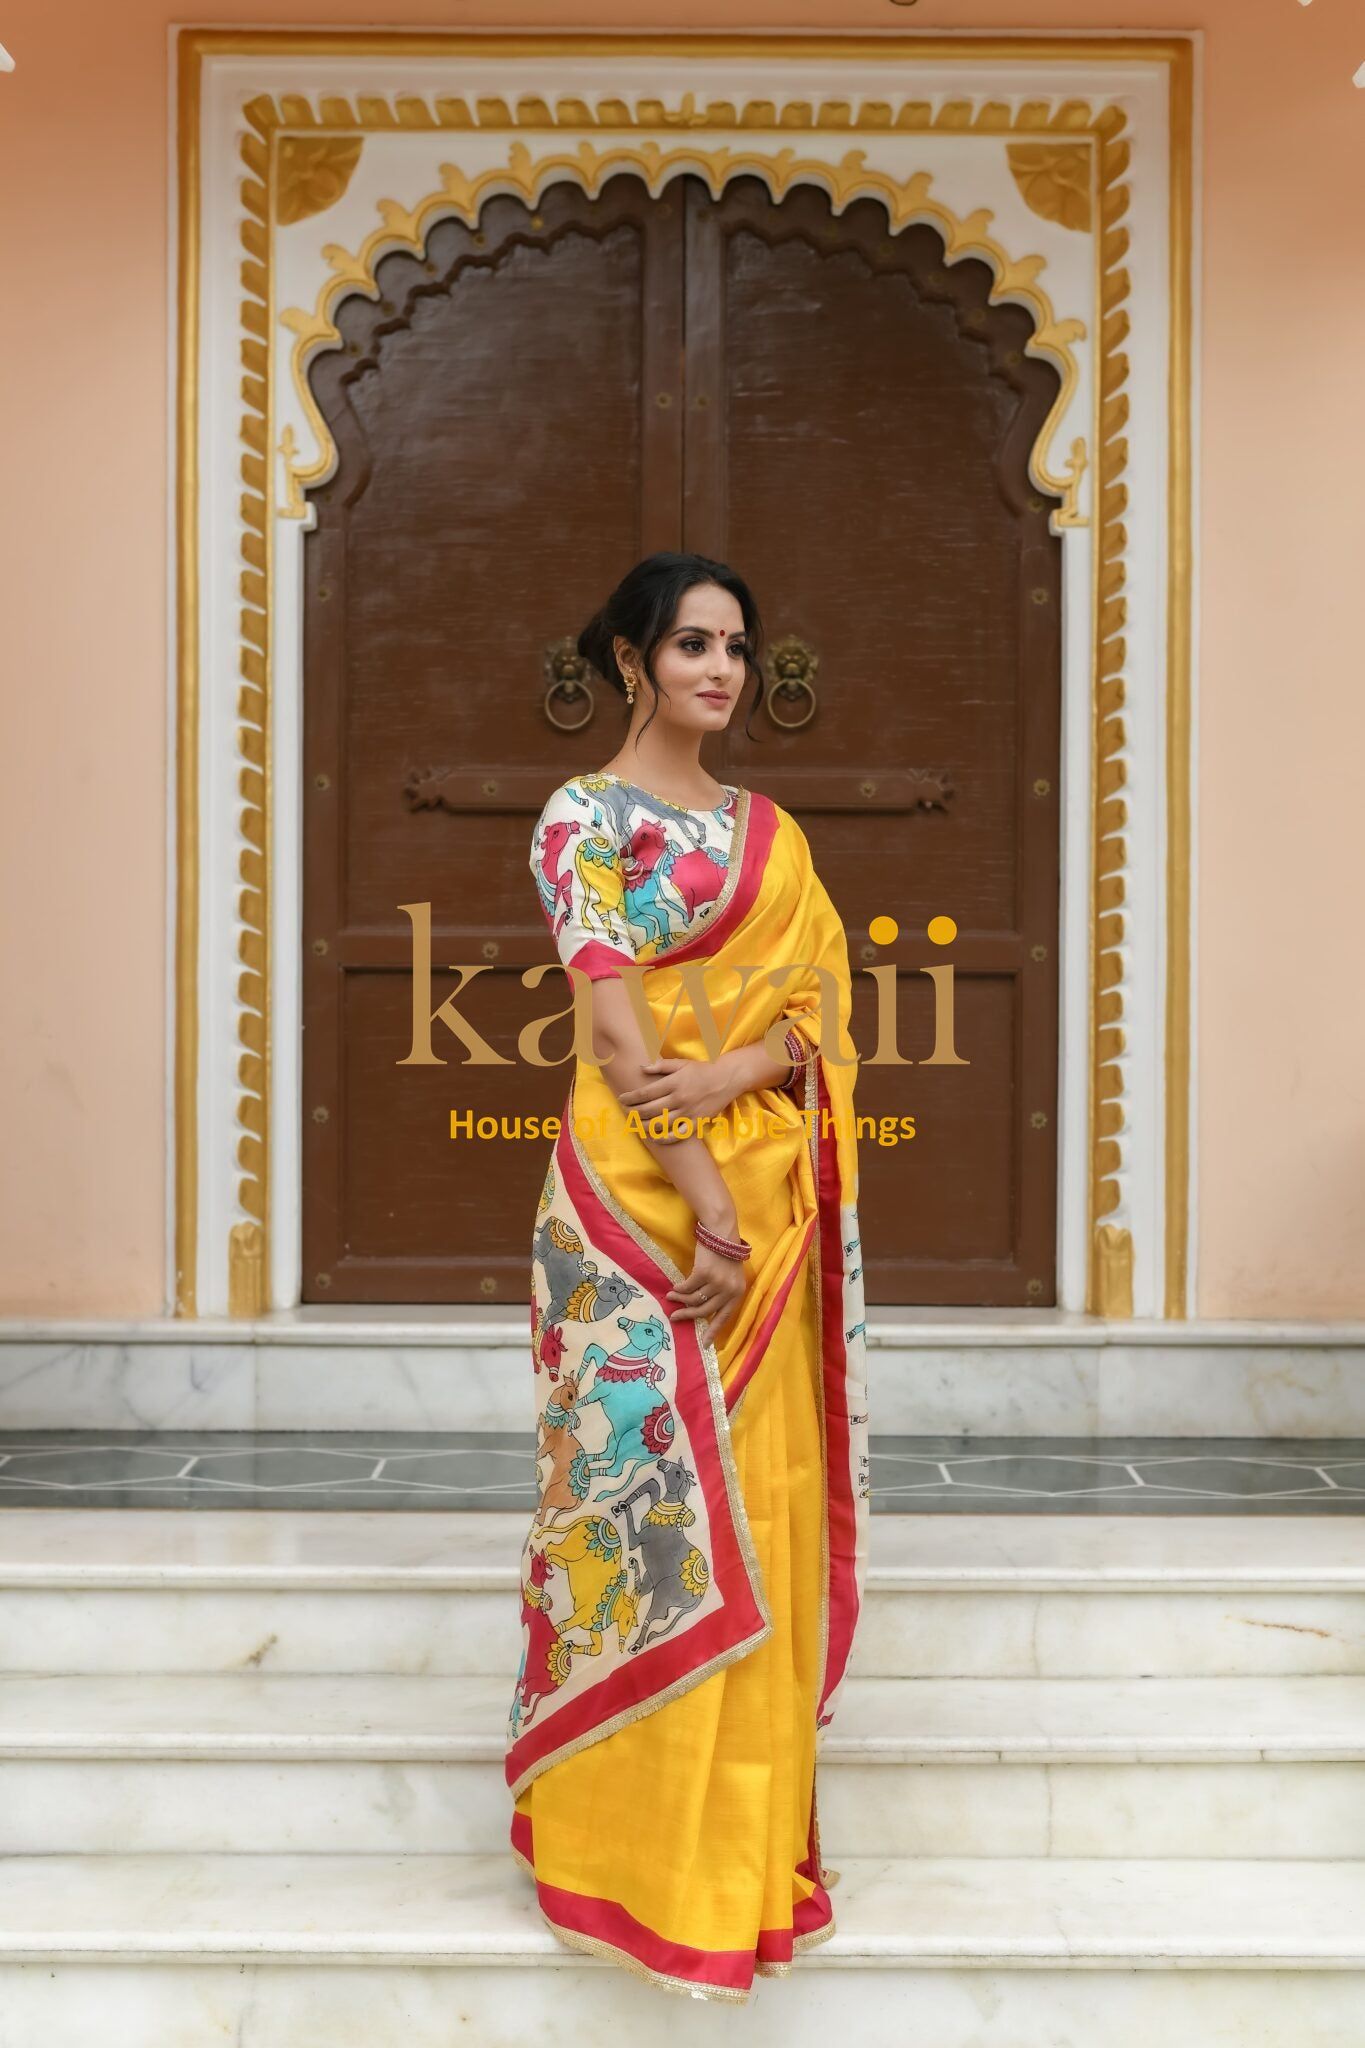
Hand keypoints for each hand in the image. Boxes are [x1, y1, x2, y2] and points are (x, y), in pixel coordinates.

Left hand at [617, 1050, 744, 1141]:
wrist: (727, 1079)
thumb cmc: (702, 1070)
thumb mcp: (681, 1063)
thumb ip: (661, 1066)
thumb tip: (641, 1067)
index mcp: (674, 1083)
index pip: (646, 1093)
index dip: (631, 1097)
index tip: (621, 1099)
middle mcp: (679, 1098)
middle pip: (649, 1110)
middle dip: (633, 1112)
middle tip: (624, 1112)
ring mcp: (688, 1112)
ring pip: (660, 1124)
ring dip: (644, 1126)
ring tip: (635, 1125)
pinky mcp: (696, 1122)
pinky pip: (678, 1135)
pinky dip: (665, 1139)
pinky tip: (655, 1139)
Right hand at [666, 1242, 745, 1344]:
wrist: (722, 1233)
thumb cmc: (725, 1255)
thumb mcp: (730, 1277)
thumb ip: (722, 1293)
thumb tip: (702, 1310)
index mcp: (737, 1293)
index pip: (725, 1317)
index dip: (713, 1331)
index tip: (704, 1344)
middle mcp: (728, 1290)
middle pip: (704, 1311)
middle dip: (687, 1315)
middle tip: (674, 1317)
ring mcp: (716, 1282)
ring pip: (693, 1299)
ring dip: (680, 1299)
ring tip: (670, 1297)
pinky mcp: (704, 1273)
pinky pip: (687, 1287)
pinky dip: (679, 1288)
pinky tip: (675, 1287)